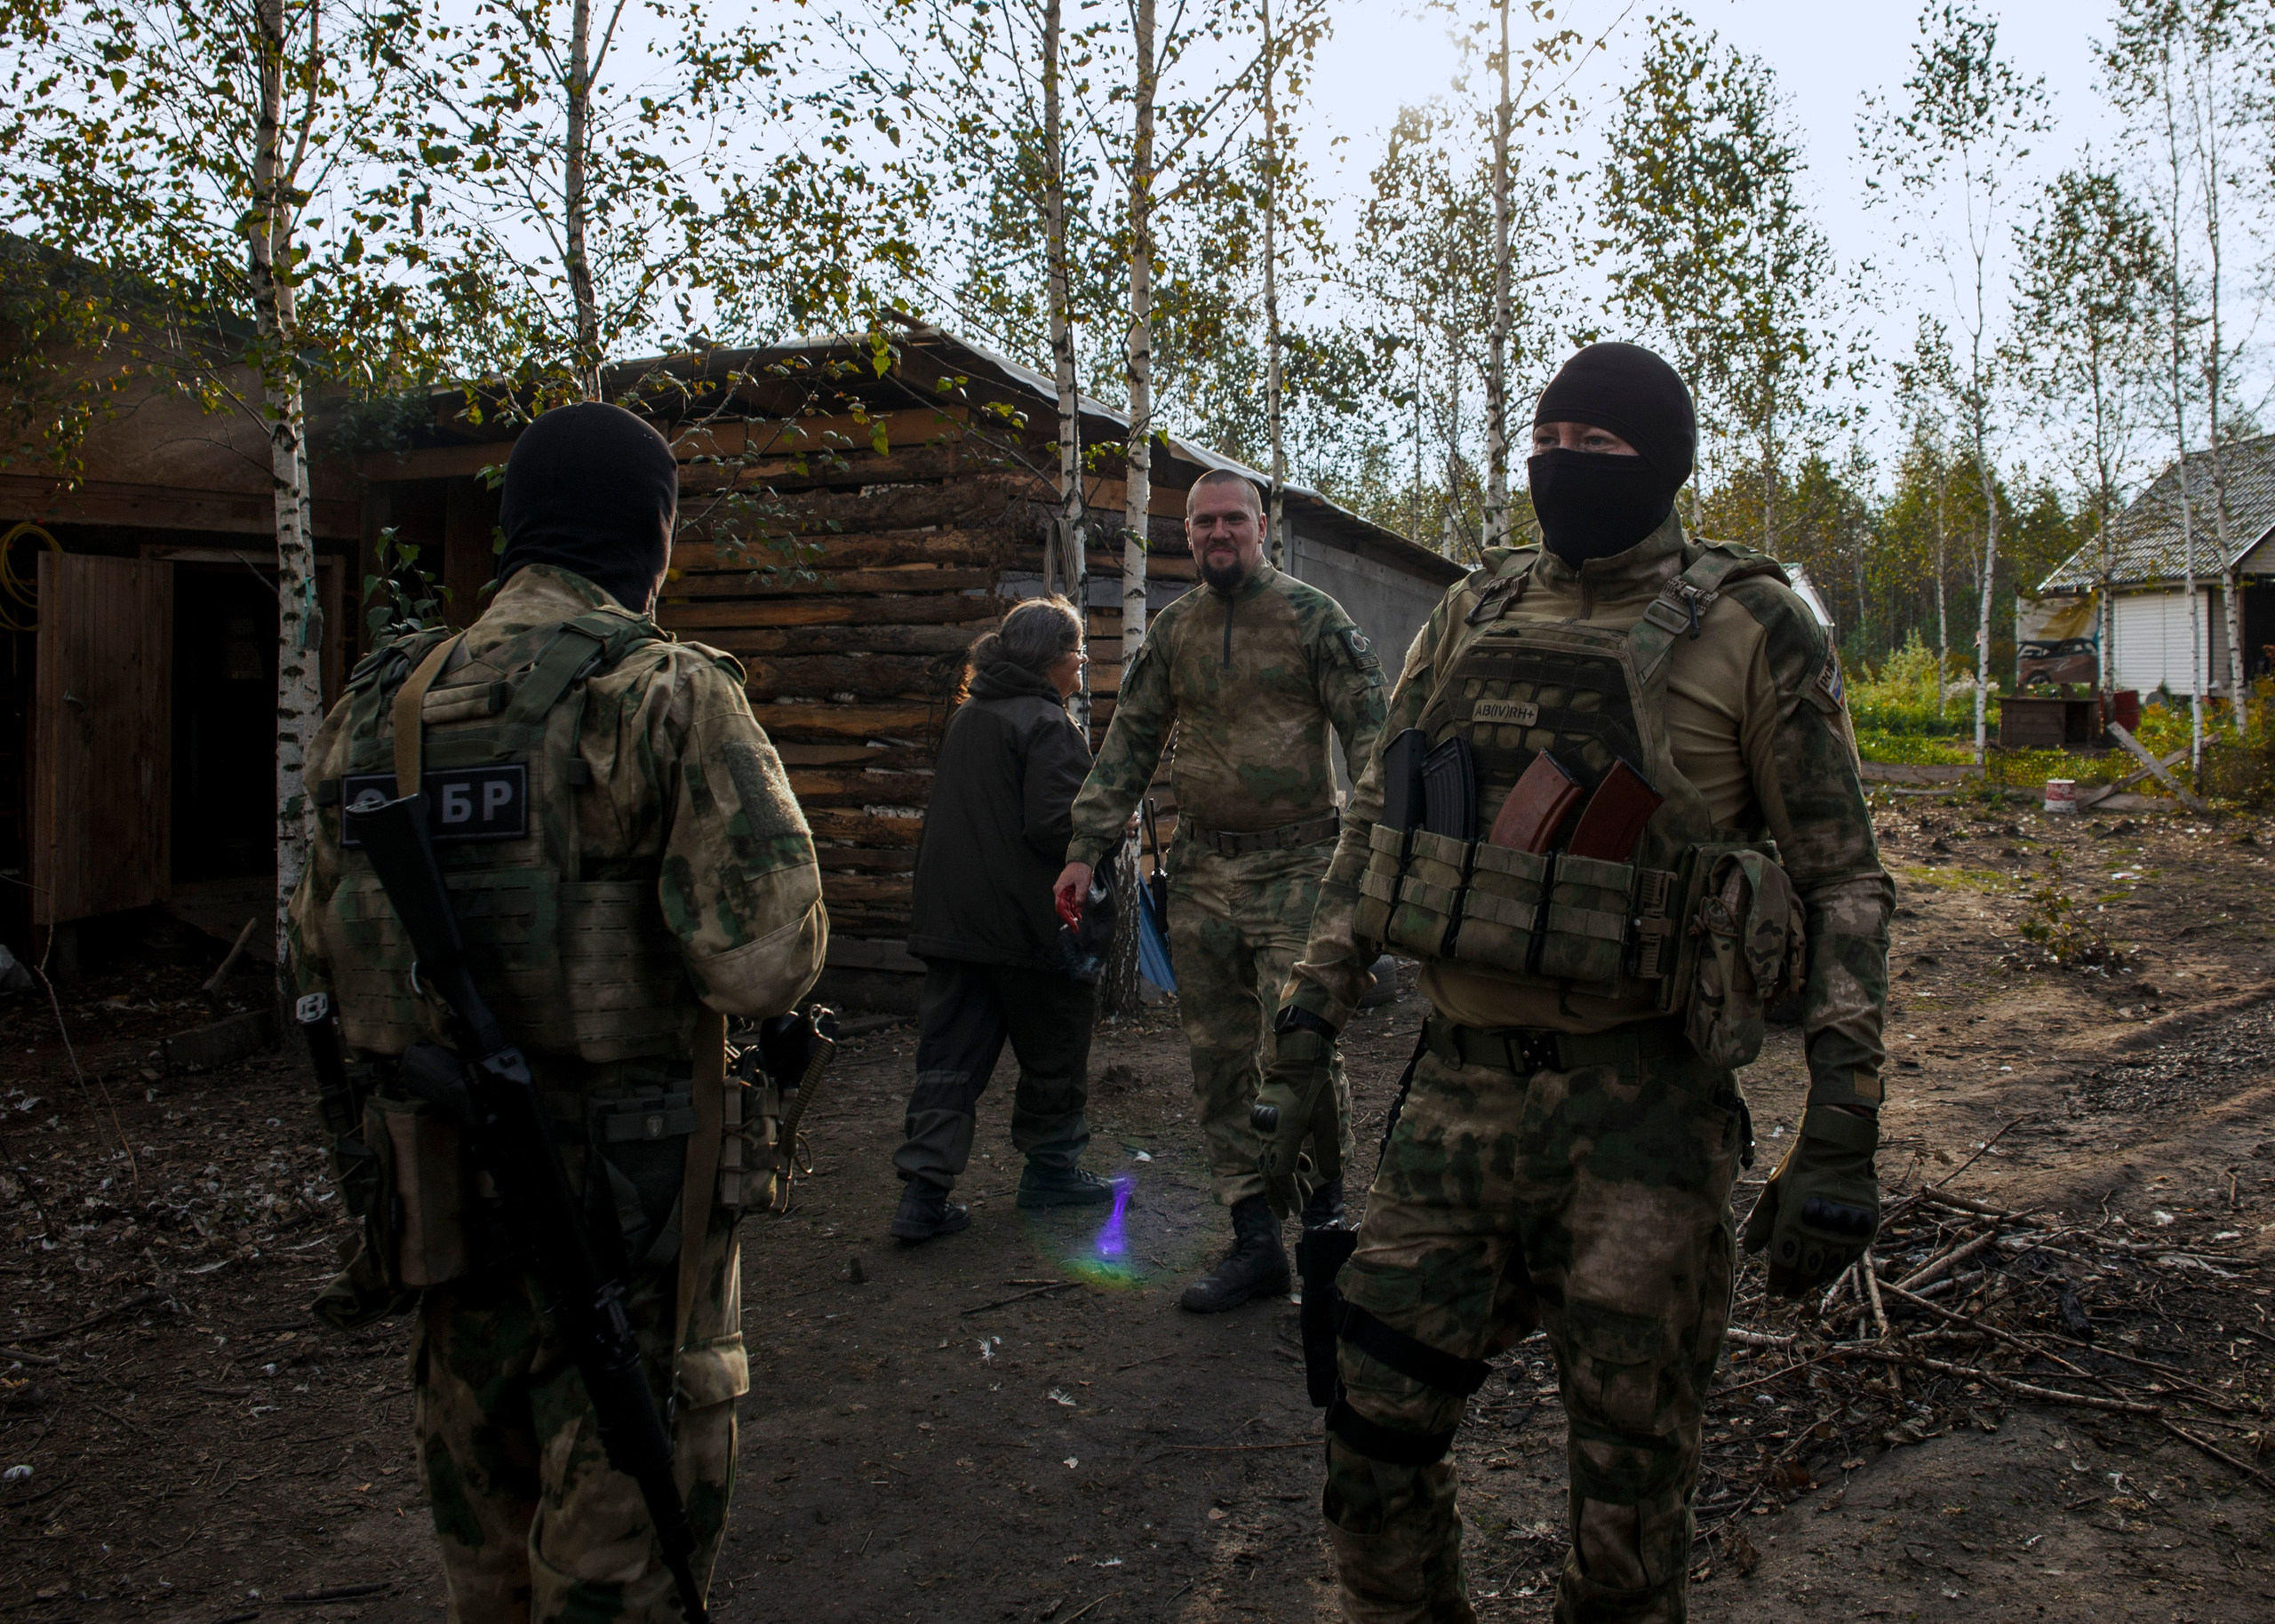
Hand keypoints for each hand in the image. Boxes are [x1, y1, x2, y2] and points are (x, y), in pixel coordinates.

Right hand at [1053, 862, 1092, 928]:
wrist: (1081, 859)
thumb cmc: (1080, 870)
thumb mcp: (1082, 884)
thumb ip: (1079, 897)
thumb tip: (1077, 910)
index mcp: (1060, 890)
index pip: (1060, 908)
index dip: (1066, 918)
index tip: (1073, 925)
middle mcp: (1059, 892)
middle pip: (1062, 909)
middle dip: (1069, 919)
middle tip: (1076, 929)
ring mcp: (1063, 891)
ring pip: (1066, 907)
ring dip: (1071, 915)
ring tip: (1078, 923)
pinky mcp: (1067, 891)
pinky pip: (1069, 902)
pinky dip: (1073, 909)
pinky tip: (1078, 915)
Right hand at [1252, 1025, 1339, 1218]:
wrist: (1299, 1057)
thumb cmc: (1316, 1087)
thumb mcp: (1328, 1121)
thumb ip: (1329, 1152)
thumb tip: (1331, 1178)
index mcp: (1282, 1136)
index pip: (1281, 1175)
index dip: (1288, 1195)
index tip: (1296, 1210)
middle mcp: (1269, 1134)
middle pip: (1270, 1172)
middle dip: (1279, 1194)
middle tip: (1285, 1215)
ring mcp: (1265, 1125)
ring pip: (1271, 1159)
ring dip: (1284, 1178)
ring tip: (1302, 1193)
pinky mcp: (1268, 1117)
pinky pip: (1272, 1145)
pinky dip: (1285, 1159)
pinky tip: (1303, 1164)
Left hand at [1742, 1104, 1878, 1298]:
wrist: (1839, 1149)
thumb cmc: (1799, 1168)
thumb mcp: (1773, 1190)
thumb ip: (1761, 1221)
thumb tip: (1751, 1251)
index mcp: (1792, 1223)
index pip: (1783, 1265)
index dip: (1778, 1283)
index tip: (1774, 1293)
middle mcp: (1818, 1232)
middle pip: (1805, 1272)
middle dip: (1795, 1286)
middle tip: (1789, 1295)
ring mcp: (1843, 1233)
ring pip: (1826, 1269)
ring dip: (1814, 1281)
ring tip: (1805, 1286)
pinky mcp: (1862, 1231)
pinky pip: (1846, 1260)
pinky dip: (1834, 1270)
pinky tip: (1825, 1274)